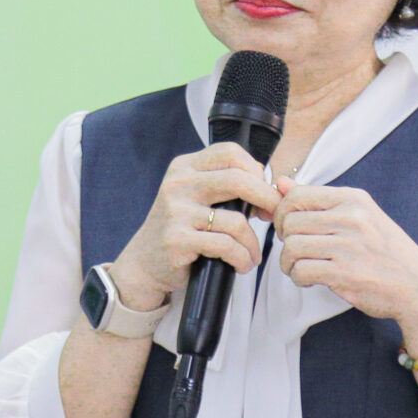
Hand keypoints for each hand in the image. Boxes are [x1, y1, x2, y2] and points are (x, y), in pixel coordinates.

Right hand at [109, 142, 283, 311]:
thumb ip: (225, 186)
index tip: (264, 191)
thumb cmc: (179, 228)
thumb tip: (267, 183)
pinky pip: (226, 246)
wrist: (144, 262)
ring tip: (251, 255)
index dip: (256, 170)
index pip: (230, 152)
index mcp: (185, 167)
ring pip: (237, 221)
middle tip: (274, 216)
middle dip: (267, 199)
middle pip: (238, 179)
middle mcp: (179, 184)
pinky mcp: (177, 239)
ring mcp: (176, 211)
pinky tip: (240, 264)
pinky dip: (241, 258)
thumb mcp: (195, 197)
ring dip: (253, 243)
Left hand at [270, 179, 417, 350]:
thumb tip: (280, 183)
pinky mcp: (345, 273)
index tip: (289, 228)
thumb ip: (319, 201)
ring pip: (291, 247)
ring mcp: (349, 245)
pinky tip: (311, 280)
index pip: (297, 195)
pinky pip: (300, 271)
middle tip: (298, 253)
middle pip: (290, 222)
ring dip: (289, 263)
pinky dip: (299, 278)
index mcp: (354, 199)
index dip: (283, 213)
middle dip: (285, 241)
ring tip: (302, 268)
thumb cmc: (387, 253)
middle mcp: (352, 218)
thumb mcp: (360, 217)